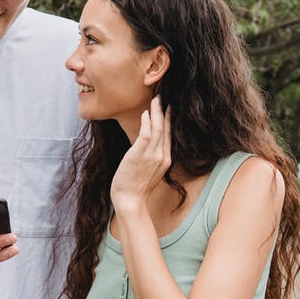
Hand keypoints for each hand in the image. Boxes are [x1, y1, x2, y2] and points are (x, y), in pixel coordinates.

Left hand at [111, 96, 171, 211]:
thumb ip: (152, 158)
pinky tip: (145, 113)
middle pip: (165, 129)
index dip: (168, 120)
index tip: (167, 109)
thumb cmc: (135, 188)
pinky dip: (147, 122)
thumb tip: (147, 147)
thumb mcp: (149, 172)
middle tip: (162, 98)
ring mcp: (152, 156)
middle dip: (164, 112)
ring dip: (156, 112)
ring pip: (158, 129)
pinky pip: (146, 134)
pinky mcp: (139, 155)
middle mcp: (162, 156)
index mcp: (165, 160)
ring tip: (155, 100)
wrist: (130, 200)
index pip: (168, 135)